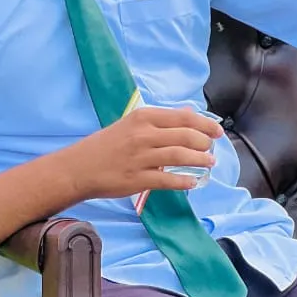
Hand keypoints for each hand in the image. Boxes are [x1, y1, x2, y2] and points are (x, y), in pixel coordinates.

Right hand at [67, 106, 221, 200]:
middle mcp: (143, 134)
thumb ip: (159, 121)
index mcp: (143, 117)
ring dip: (200, 161)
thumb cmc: (106, 144)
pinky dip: (184, 181)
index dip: (205, 124)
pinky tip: (193, 182)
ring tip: (209, 163)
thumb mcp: (131, 124)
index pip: (183, 117)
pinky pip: (168, 180)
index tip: (217, 131)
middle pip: (185, 136)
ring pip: (180, 156)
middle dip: (205, 143)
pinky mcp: (137, 179)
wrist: (79, 167)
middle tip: (212, 150)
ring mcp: (141, 157)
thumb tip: (188, 115)